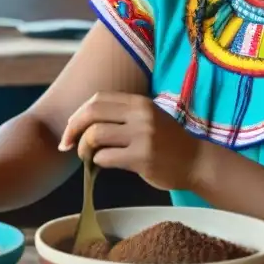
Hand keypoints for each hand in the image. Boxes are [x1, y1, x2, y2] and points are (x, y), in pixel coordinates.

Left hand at [58, 91, 204, 190]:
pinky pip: (106, 157)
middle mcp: (140, 114)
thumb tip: (83, 124)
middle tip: (67, 144)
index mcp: (139, 102)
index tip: (71, 128)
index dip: (79, 113)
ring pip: (95, 136)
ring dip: (83, 149)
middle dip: (72, 129)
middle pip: (92, 114)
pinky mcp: (142, 158)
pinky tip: (101, 165)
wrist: (197, 161)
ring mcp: (142, 136)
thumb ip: (122, 116)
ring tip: (86, 157)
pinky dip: (97, 162)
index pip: (98, 99)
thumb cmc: (168, 142)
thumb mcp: (148, 118)